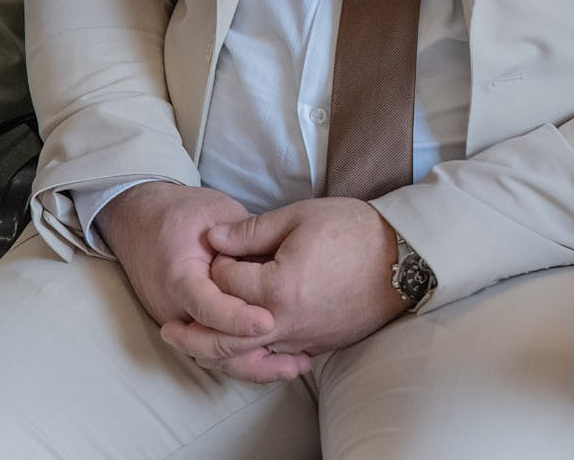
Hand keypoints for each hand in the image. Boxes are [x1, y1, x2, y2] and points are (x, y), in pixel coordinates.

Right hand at [94, 184, 283, 367]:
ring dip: (254, 365)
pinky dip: (246, 357)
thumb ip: (246, 239)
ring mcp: (178, 321)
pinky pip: (216, 349)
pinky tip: (282, 359)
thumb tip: (281, 260)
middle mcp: (174, 307)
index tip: (268, 322)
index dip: (236, 318)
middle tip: (297, 361)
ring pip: (215, 355)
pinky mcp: (188, 326)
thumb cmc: (182, 213)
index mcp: (179, 275)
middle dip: (253, 357)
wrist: (140, 222)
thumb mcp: (217, 213)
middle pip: (211, 345)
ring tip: (297, 366)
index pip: (206, 305)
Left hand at [156, 197, 403, 383]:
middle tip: (168, 330)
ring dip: (216, 351)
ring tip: (194, 343)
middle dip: (193, 334)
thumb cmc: (355, 231)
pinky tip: (244, 347)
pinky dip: (252, 356)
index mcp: (277, 287)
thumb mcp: (301, 216)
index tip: (218, 249)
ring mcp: (303, 338)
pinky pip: (276, 356)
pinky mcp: (319, 345)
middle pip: (224, 338)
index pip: (225, 283)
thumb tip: (213, 238)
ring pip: (248, 356)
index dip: (217, 263)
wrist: (405, 260)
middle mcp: (285, 322)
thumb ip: (251, 230)